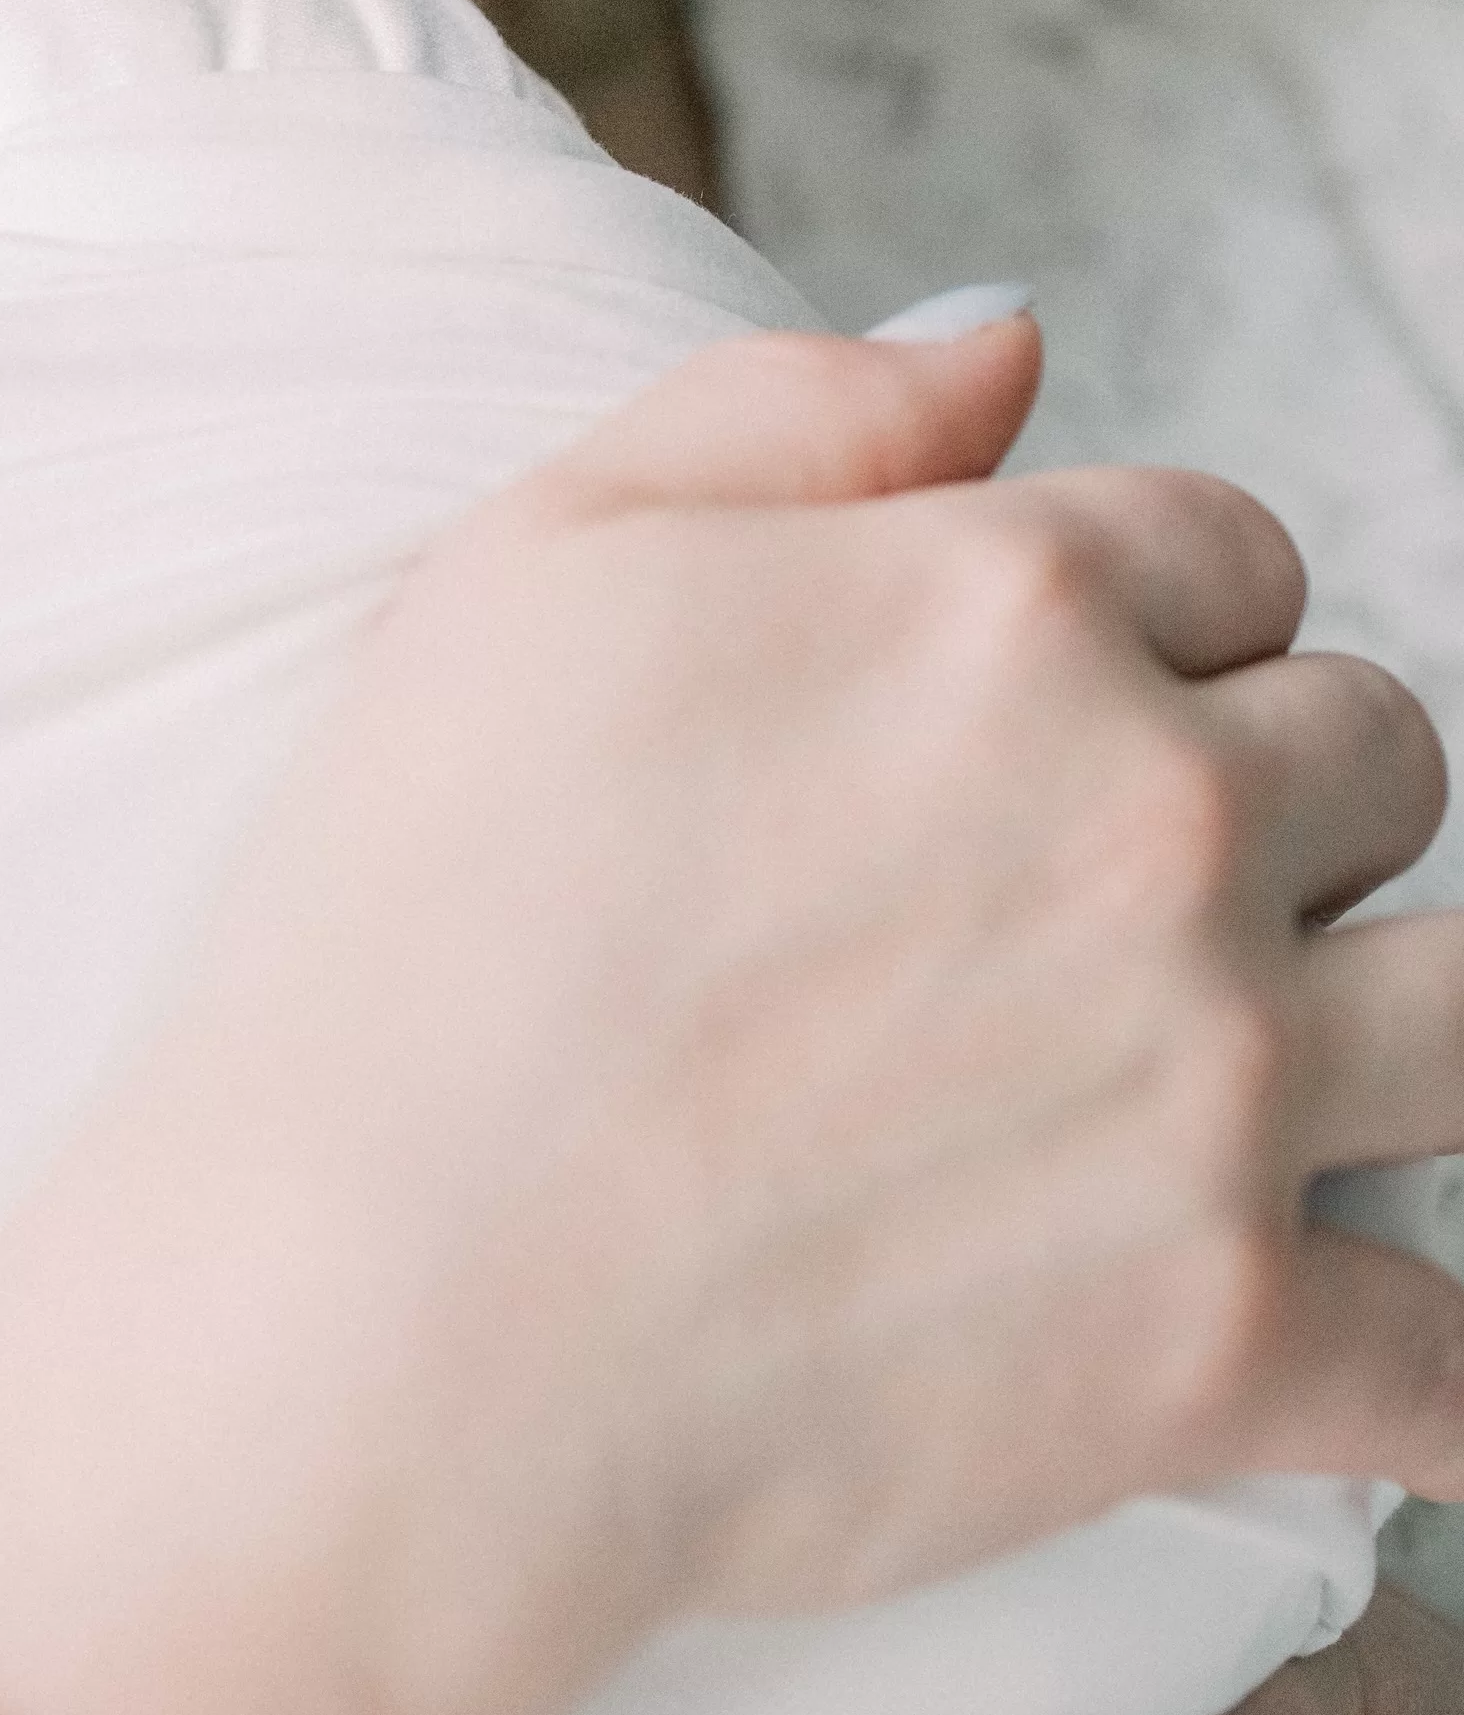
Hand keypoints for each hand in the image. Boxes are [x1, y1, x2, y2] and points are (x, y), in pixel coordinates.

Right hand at [0, 319, 1463, 1714]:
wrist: (361, 1336)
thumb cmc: (395, 949)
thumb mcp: (517, 574)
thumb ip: (779, 414)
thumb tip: (1006, 345)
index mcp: (997, 607)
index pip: (1231, 552)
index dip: (1145, 629)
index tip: (1043, 727)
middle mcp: (1155, 815)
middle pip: (1383, 754)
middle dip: (1280, 807)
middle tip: (1116, 908)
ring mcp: (1219, 1084)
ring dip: (1394, 1030)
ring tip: (1266, 1089)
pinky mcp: (1232, 1344)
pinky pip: (1461, 1357)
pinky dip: (1430, 1370)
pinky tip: (1363, 1364)